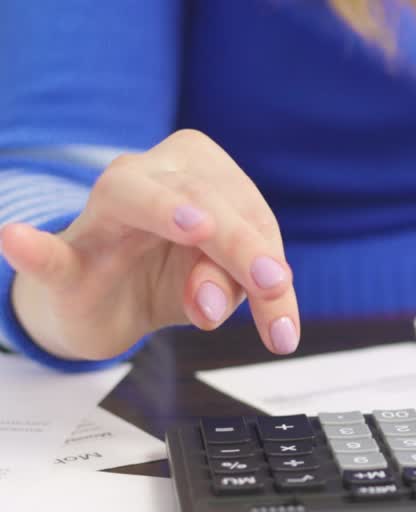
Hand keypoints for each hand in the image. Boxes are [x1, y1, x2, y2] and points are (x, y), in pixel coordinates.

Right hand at [0, 129, 298, 360]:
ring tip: (198, 230)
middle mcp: (151, 174)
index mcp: (202, 172)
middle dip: (237, 251)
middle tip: (260, 293)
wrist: (110, 305)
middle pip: (204, 197)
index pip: (250, 212)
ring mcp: (100, 213)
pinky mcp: (65, 257)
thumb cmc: (177, 276)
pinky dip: (33, 248)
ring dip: (170, 216)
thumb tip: (214, 304)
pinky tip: (16, 241)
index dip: (270, 266)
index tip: (283, 329)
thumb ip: (235, 288)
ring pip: (135, 198)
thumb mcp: (223, 287)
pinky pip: (49, 250)